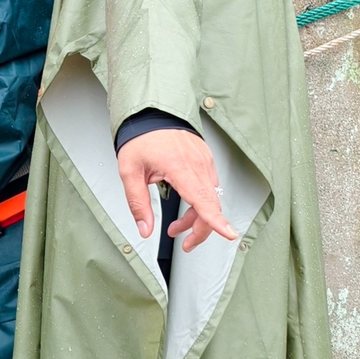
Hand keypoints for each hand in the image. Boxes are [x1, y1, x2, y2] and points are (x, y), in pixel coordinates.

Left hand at [117, 128, 237, 252]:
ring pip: (210, 198)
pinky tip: (185, 206)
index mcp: (179, 167)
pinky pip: (209, 187)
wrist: (151, 114)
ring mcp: (205, 161)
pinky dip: (200, 202)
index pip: (202, 200)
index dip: (215, 220)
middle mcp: (198, 164)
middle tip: (185, 244)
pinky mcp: (206, 160)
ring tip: (176, 227)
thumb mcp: (129, 172)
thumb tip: (144, 228)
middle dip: (200, 229)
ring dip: (197, 217)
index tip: (229, 233)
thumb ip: (138, 203)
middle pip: (210, 205)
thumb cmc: (141, 138)